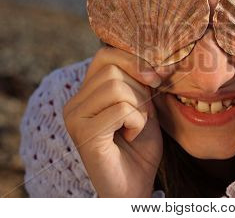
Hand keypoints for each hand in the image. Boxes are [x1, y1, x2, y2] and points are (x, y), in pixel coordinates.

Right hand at [63, 47, 163, 196]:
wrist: (135, 184)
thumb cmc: (140, 147)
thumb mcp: (145, 106)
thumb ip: (142, 82)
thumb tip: (153, 61)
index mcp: (87, 92)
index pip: (105, 55)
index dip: (133, 59)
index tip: (156, 77)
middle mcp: (75, 102)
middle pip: (113, 69)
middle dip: (140, 90)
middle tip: (143, 114)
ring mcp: (75, 117)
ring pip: (116, 87)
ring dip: (139, 107)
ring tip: (136, 127)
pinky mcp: (83, 133)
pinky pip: (121, 109)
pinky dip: (137, 122)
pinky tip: (131, 137)